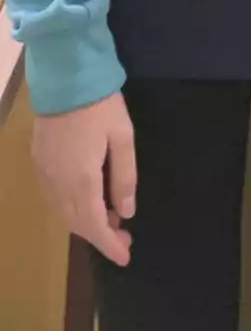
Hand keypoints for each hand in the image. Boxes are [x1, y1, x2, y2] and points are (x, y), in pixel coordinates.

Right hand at [32, 92, 136, 266]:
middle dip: (101, 236)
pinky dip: (72, 209)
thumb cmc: (100, 105)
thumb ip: (124, 177)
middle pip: (77, 223)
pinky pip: (54, 198)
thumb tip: (126, 213)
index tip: (125, 257)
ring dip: (86, 223)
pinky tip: (88, 201)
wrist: (65, 77)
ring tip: (111, 220)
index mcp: (82, 180)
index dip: (109, 245)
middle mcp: (58, 184)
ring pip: (64, 213)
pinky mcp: (38, 162)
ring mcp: (45, 174)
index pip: (95, 225)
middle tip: (124, 237)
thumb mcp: (123, 137)